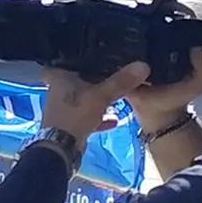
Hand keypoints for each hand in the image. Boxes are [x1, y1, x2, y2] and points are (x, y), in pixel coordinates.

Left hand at [40, 49, 201, 145]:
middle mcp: (58, 92)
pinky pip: (87, 117)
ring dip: (98, 99)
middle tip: (111, 74)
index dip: (68, 58)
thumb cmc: (74, 115)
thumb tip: (143, 65)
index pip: (58, 62)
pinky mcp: (70, 126)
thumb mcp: (100, 95)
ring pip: (83, 99)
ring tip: (119, 96)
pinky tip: (115, 119)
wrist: (61, 149)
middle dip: (91, 79)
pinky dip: (100, 117)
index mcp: (58, 79)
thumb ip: (121, 81)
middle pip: (75, 81)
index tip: (84, 53)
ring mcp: (64, 110)